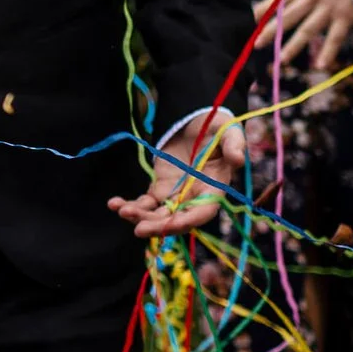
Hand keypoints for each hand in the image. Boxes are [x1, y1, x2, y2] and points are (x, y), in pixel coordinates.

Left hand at [110, 109, 243, 238]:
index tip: (171, 225)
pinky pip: (145, 202)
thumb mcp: (230, 133)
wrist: (199, 122)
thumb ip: (234, 145)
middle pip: (176, 220)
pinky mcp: (160, 188)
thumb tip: (238, 159)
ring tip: (121, 210)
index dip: (188, 221)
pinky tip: (114, 203)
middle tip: (139, 229)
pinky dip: (130, 205)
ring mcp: (176, 195)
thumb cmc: (219, 130)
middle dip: (158, 226)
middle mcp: (194, 199)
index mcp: (213, 190)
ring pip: (157, 214)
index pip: (202, 213)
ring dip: (140, 216)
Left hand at [255, 0, 352, 69]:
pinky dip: (328, 52)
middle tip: (256, 44)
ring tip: (281, 60)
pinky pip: (335, 38)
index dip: (264, 9)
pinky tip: (319, 65)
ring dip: (294, 46)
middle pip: (288, 16)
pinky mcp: (345, 18)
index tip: (251, 20)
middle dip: (271, 31)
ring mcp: (329, 8)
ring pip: (308, 29)